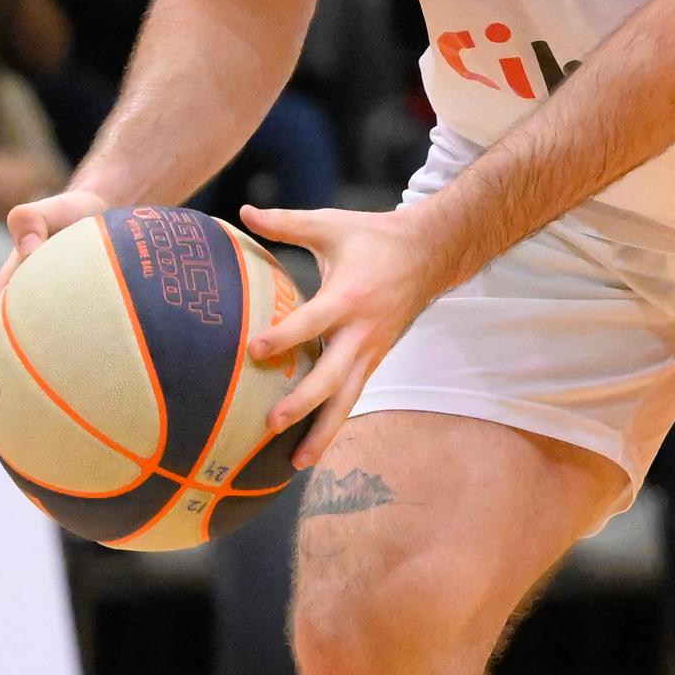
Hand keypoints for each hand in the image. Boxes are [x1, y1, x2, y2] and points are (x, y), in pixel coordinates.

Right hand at [0, 185, 111, 425]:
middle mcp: (24, 308)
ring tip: (17, 438)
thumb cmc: (78, 213)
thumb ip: (32, 218)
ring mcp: (46, 320)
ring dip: (19, 398)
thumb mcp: (56, 208)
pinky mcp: (73, 327)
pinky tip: (70, 415)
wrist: (106, 212)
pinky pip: (62, 360)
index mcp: (13, 286)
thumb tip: (26, 245)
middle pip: (1, 356)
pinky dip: (58, 386)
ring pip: (28, 365)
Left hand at [240, 201, 444, 471]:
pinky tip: (311, 447)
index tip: (254, 351)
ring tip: (297, 463)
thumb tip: (243, 211)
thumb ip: (287, 223)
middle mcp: (362, 331)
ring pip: (347, 399)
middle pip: (332, 376)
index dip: (285, 338)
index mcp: (349, 296)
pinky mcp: (375, 360)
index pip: (312, 322)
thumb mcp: (332, 224)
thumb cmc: (374, 237)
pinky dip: (333, 423)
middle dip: (303, 402)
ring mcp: (371, 351)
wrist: (431, 254)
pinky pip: (352, 396)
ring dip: (323, 432)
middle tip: (270, 423)